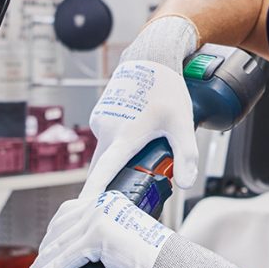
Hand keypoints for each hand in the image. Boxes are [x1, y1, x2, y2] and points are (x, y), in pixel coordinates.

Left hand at [29, 191, 171, 267]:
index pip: (71, 210)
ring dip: (45, 261)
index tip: (46, 246)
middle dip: (47, 246)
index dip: (55, 229)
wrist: (170, 266)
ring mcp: (101, 218)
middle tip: (38, 263)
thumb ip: (100, 251)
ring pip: (62, 242)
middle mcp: (104, 204)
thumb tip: (81, 267)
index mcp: (110, 201)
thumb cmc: (152, 260)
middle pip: (63, 224)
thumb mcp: (119, 247)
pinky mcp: (99, 236)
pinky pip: (68, 256)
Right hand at [83, 59, 200, 195]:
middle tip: (128, 189)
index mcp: (124, 136)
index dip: (92, 194)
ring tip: (144, 147)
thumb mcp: (182, 123)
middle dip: (111, 182)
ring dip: (118, 158)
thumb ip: (186, 155)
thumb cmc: (166, 89)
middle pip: (103, 168)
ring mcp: (101, 121)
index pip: (102, 173)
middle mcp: (107, 130)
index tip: (82, 211)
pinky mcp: (100, 114)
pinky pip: (107, 137)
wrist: (150, 57)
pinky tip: (136, 132)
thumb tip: (185, 183)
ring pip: (106, 152)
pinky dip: (117, 143)